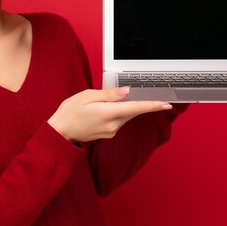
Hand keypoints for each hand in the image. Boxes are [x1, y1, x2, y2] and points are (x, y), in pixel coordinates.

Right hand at [48, 87, 171, 142]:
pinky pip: (119, 120)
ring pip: (126, 115)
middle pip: (133, 111)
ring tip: (114, 99)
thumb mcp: (87, 96)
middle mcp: (113, 125)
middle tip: (148, 94)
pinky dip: (119, 112)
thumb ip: (108, 94)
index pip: (136, 107)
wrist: (60, 132)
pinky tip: (108, 108)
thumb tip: (126, 91)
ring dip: (126, 107)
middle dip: (140, 102)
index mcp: (108, 113)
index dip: (152, 105)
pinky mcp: (108, 134)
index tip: (166, 103)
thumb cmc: (69, 112)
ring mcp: (111, 131)